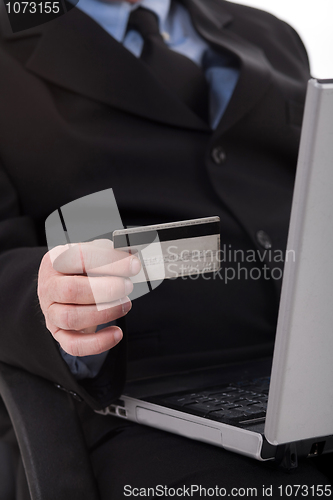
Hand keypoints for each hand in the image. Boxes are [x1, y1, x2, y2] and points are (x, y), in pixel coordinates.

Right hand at [37, 240, 140, 356]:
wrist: (64, 287)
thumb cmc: (81, 270)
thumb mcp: (93, 254)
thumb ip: (111, 254)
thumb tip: (132, 258)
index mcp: (56, 260)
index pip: (79, 258)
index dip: (108, 261)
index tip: (133, 265)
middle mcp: (49, 287)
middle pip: (71, 290)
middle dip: (105, 290)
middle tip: (127, 286)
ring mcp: (51, 312)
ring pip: (71, 318)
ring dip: (103, 313)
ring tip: (125, 305)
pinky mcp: (59, 334)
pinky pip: (74, 345)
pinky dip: (98, 342)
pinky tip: (116, 333)